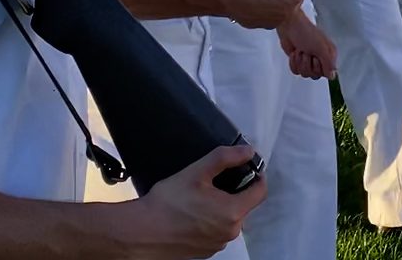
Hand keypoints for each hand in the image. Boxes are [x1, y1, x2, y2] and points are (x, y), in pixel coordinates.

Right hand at [129, 145, 265, 258]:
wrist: (141, 232)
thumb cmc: (168, 202)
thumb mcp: (197, 171)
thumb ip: (225, 158)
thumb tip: (248, 151)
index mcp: (233, 212)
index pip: (260, 192)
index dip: (257, 176)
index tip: (246, 168)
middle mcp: (230, 233)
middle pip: (244, 206)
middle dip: (234, 192)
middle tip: (213, 181)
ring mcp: (217, 245)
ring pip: (229, 220)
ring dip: (221, 208)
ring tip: (199, 198)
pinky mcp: (204, 252)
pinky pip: (216, 232)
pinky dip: (210, 222)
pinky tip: (192, 214)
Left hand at [277, 13, 337, 79]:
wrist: (289, 26)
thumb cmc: (306, 32)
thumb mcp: (321, 48)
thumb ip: (328, 63)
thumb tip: (332, 76)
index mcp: (329, 54)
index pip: (328, 73)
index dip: (320, 68)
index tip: (316, 58)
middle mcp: (321, 58)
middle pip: (315, 75)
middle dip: (308, 64)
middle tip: (307, 52)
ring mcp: (309, 60)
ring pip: (305, 74)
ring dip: (300, 62)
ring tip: (301, 50)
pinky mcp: (298, 61)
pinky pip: (296, 72)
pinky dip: (293, 63)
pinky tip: (295, 53)